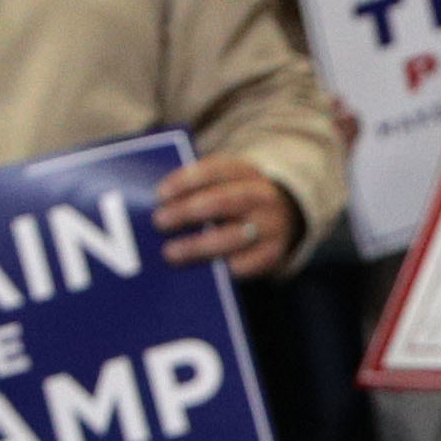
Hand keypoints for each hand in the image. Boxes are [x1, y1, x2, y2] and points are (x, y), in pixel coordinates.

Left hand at [153, 152, 299, 276]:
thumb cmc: (235, 201)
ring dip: (197, 246)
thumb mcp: (225, 183)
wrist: (283, 218)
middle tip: (159, 222)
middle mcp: (261, 196)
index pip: (214, 171)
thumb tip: (157, 204)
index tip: (160, 195)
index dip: (186, 181)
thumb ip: (197, 188)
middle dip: (187, 212)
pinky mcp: (273, 254)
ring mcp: (270, 226)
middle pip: (223, 202)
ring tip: (170, 252)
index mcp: (245, 172)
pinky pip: (245, 264)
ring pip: (233, 236)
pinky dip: (220, 267)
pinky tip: (201, 269)